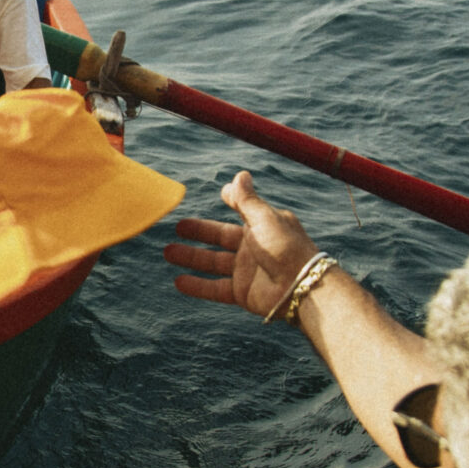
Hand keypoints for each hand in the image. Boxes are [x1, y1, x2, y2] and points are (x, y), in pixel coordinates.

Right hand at [164, 171, 323, 321]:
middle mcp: (254, 247)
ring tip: (167, 252)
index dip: (232, 202)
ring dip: (190, 257)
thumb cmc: (287, 248)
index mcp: (263, 226)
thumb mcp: (264, 218)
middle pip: (220, 237)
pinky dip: (196, 286)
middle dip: (199, 232)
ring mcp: (246, 270)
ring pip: (212, 262)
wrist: (301, 287)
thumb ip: (247, 200)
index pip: (242, 211)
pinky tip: (178, 281)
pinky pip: (214, 288)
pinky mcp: (242, 292)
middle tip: (178, 226)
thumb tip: (239, 175)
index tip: (221, 193)